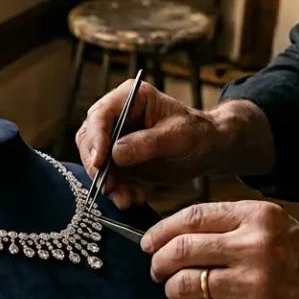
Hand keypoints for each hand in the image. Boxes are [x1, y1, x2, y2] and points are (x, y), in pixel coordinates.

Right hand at [75, 79, 227, 208]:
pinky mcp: (119, 159)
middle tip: (109, 187)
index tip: (100, 162)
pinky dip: (117, 190)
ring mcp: (116, 138)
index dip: (96, 138)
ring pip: (96, 161)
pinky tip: (135, 198)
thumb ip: (147, 143)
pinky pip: (107, 175)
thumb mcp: (178, 136)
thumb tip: (115, 153)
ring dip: (107, 183)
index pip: (100, 115)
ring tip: (126, 200)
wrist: (209, 150)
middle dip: (97, 166)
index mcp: (130, 98)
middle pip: (90, 139)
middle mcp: (118, 116)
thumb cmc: (199, 133)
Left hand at [144, 201, 298, 298]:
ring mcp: (255, 284)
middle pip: (182, 249)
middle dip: (159, 262)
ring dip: (172, 291)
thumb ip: (231, 225)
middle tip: (158, 271)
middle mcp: (256, 246)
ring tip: (178, 293)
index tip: (149, 242)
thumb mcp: (276, 227)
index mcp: (259, 216)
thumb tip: (172, 234)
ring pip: (184, 285)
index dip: (162, 231)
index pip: (192, 217)